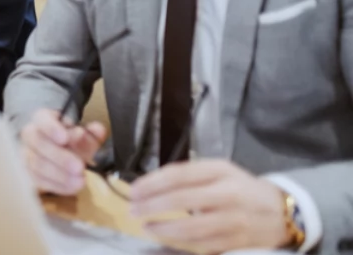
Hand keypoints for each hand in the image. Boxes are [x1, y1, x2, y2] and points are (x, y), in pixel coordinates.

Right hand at [19, 108, 107, 194]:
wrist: (60, 154)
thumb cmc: (72, 141)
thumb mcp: (84, 135)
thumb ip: (91, 133)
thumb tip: (97, 130)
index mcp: (43, 119)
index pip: (42, 119)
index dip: (51, 128)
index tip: (65, 138)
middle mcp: (30, 135)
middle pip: (37, 142)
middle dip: (59, 156)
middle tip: (79, 166)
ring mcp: (26, 154)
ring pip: (36, 164)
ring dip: (59, 174)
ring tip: (80, 181)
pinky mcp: (29, 173)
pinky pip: (38, 180)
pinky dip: (57, 185)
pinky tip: (72, 187)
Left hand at [130, 160, 290, 253]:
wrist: (282, 212)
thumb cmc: (241, 188)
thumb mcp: (220, 171)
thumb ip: (190, 175)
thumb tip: (152, 184)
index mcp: (221, 171)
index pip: (179, 175)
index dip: (152, 183)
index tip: (134, 190)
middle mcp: (228, 194)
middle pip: (182, 200)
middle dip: (152, 205)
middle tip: (133, 209)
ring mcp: (234, 220)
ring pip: (191, 227)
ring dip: (163, 228)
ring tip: (146, 225)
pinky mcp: (236, 242)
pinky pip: (203, 244)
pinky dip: (181, 242)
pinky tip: (166, 237)